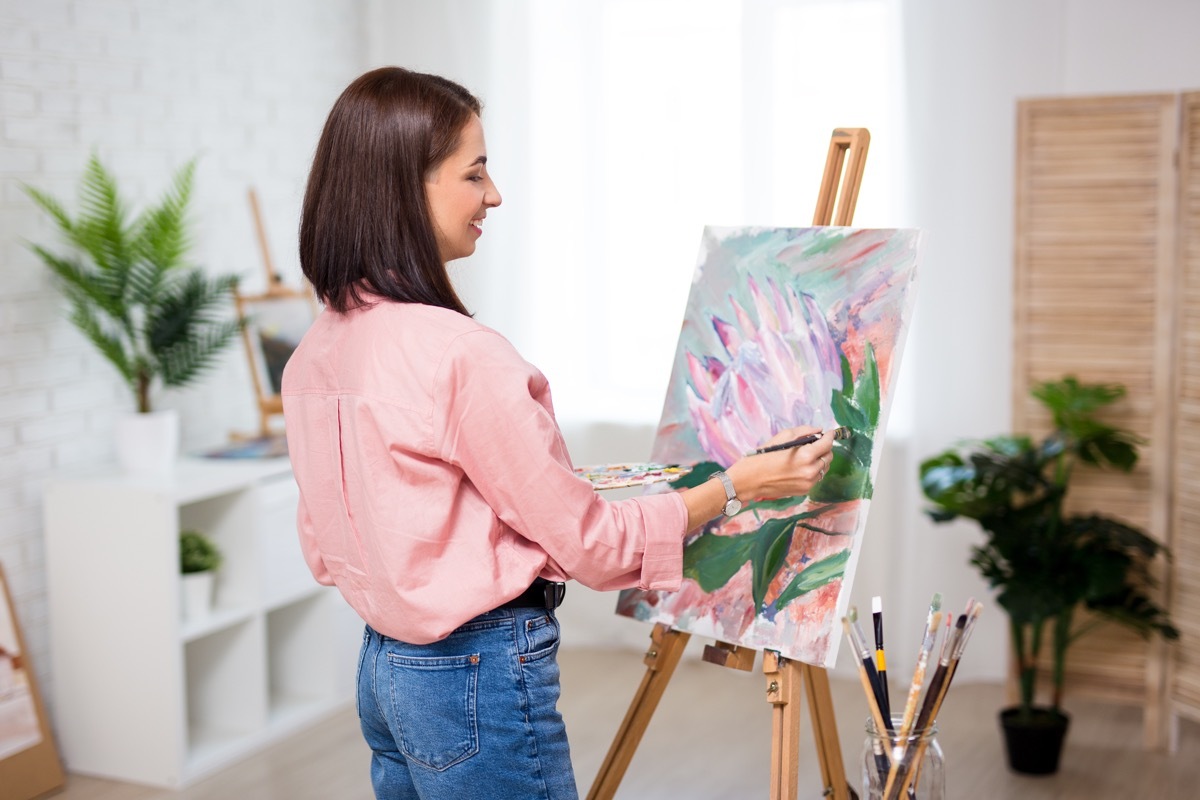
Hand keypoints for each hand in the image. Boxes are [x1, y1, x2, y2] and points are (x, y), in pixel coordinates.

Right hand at [680, 426, 835, 530]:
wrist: (748, 481)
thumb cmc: (762, 457)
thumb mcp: (781, 437)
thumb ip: (803, 432)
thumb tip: (818, 430)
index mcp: (806, 456)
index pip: (827, 444)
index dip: (829, 436)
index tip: (829, 432)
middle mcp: (810, 471)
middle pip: (829, 457)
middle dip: (825, 448)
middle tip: (815, 443)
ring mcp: (808, 483)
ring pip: (824, 469)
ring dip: (820, 460)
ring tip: (807, 455)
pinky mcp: (804, 491)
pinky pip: (816, 478)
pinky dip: (813, 470)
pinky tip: (800, 466)